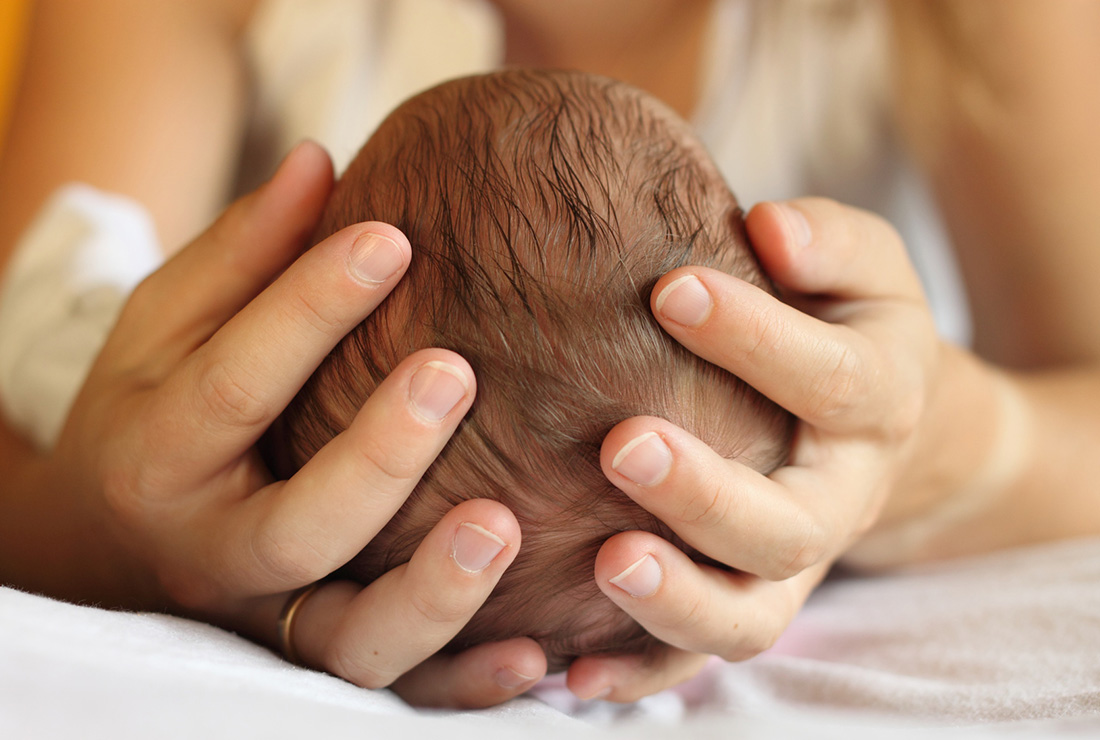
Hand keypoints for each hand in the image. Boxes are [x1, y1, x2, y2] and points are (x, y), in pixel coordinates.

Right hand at [45, 141, 546, 706]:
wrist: (116, 536)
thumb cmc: (160, 409)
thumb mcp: (167, 329)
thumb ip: (240, 256)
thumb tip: (317, 158)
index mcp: (166, 452)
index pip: (237, 382)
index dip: (309, 308)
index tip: (394, 236)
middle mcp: (215, 552)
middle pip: (297, 525)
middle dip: (376, 454)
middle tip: (454, 370)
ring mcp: (272, 621)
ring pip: (350, 638)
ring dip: (433, 592)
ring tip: (506, 523)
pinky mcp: (320, 662)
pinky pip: (393, 692)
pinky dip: (463, 686)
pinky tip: (537, 655)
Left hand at [568, 198, 940, 700]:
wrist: (865, 418)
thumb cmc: (842, 321)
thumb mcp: (862, 268)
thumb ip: (828, 242)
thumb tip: (769, 225)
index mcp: (875, 405)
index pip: (831, 381)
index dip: (756, 341)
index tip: (669, 291)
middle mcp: (837, 500)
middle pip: (787, 528)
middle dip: (706, 494)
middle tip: (622, 446)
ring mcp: (787, 567)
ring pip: (748, 617)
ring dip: (675, 601)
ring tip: (606, 564)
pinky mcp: (740, 602)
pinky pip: (694, 660)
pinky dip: (639, 673)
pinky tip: (571, 670)